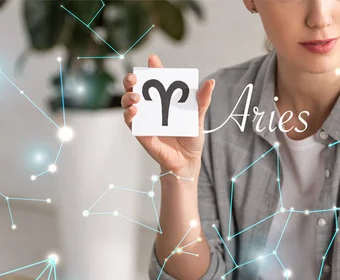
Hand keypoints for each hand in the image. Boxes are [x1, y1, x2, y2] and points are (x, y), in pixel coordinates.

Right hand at [121, 54, 215, 177]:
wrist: (188, 160)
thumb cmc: (191, 137)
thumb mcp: (198, 117)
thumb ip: (202, 100)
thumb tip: (210, 82)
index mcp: (164, 99)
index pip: (155, 80)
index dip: (152, 69)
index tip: (152, 59)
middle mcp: (151, 107)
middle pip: (135, 89)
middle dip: (131, 80)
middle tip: (135, 78)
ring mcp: (145, 119)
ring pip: (128, 103)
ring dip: (128, 97)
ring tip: (136, 96)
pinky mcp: (141, 133)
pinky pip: (131, 122)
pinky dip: (130, 115)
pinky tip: (134, 111)